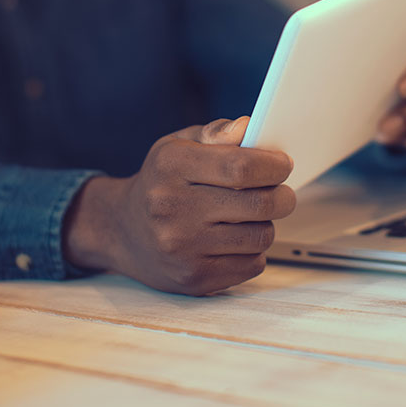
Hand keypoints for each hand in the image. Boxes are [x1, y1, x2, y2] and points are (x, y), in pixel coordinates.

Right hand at [63, 117, 295, 295]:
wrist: (122, 230)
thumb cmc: (160, 182)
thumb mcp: (178, 145)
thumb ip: (215, 133)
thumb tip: (247, 127)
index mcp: (171, 166)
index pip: (241, 167)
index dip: (274, 166)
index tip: (283, 165)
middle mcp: (172, 208)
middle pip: (259, 204)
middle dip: (283, 196)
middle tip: (281, 193)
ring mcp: (182, 248)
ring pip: (261, 236)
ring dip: (266, 224)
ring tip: (250, 216)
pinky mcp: (193, 279)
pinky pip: (252, 264)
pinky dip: (253, 251)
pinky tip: (235, 240)